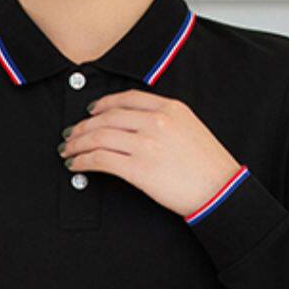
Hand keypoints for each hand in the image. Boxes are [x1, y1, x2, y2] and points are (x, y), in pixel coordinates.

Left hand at [60, 91, 241, 216]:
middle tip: (71, 135)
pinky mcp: (137, 169)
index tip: (90, 111)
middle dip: (83, 126)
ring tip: (68, 151)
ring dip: (77, 144)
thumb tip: (133, 125)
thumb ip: (164, 120)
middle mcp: (156, 122)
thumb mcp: (190, 128)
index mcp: (170, 108)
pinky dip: (82, 161)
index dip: (103, 104)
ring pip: (98, 137)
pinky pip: (99, 159)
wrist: (220, 189)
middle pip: (107, 117)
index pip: (127, 98)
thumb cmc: (208, 164)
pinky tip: (76, 165)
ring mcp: (145, 144)